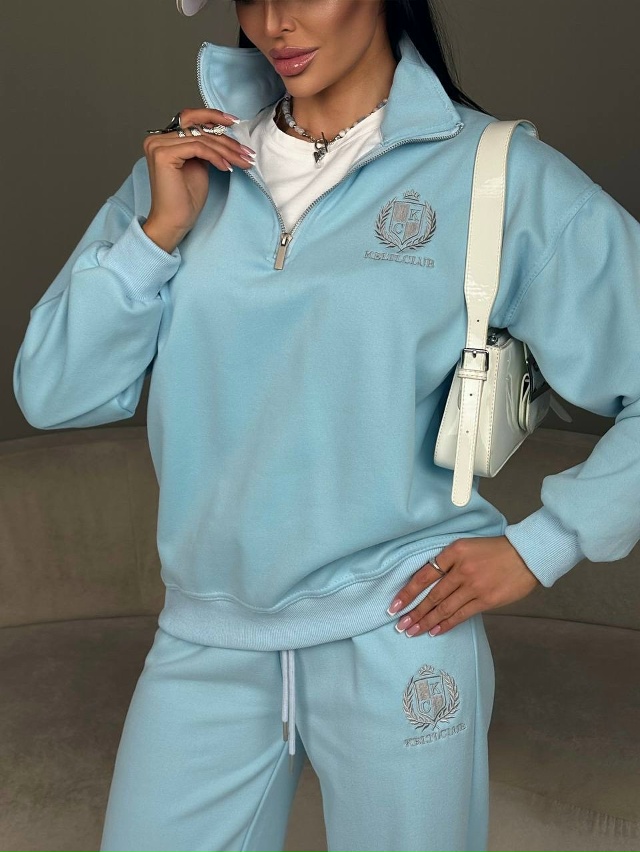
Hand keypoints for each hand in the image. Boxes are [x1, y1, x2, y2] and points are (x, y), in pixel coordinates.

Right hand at [141, 107, 256, 250]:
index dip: (213, 117)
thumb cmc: (186, 199)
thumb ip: (204, 147)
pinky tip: (227, 167)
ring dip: (227, 151)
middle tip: (247, 152)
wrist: (174, 222)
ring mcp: (158, 145)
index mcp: (163, 139)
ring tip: (243, 162)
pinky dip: (216, 157)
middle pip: (199, 129)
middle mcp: (157, 139)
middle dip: (227, 141)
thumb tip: (223, 133)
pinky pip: (198, 148)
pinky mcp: (163, 155)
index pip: (191, 118)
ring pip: (202, 139)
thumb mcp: (199, 165)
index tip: (235, 122)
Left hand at [387, 535, 540, 636]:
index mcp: (453, 552)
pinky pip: (461, 614)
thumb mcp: (467, 546)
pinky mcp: (486, 600)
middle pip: (431, 595)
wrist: (526, 555)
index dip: (407, 593)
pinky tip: (434, 631)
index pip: (424, 575)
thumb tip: (429, 584)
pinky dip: (446, 624)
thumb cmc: (494, 550)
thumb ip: (449, 561)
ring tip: (412, 631)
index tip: (394, 606)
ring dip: (426, 621)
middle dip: (414, 612)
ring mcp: (474, 586)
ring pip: (444, 607)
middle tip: (400, 625)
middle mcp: (461, 569)